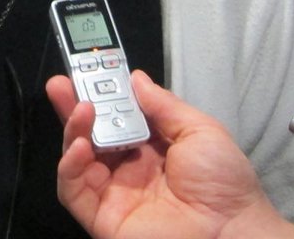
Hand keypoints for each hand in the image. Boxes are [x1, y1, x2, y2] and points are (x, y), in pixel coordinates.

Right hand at [46, 70, 293, 238]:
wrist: (232, 231)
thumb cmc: (224, 182)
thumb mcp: (200, 130)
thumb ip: (164, 105)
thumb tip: (136, 78)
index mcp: (151, 148)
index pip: (116, 117)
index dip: (102, 95)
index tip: (89, 70)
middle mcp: (128, 168)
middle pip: (91, 135)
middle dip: (75, 107)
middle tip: (60, 84)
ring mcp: (114, 193)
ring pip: (78, 159)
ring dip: (73, 131)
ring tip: (81, 109)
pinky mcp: (102, 216)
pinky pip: (74, 191)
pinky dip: (69, 167)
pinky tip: (79, 146)